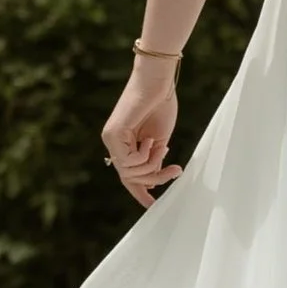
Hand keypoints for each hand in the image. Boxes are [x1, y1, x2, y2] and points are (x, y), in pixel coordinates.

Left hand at [102, 58, 180, 203]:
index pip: (128, 175)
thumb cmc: (161, 104)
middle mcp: (114, 143)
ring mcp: (111, 139)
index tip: (152, 206)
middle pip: (130, 178)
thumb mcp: (160, 141)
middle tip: (175, 171)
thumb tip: (150, 181)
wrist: (159, 81)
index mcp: (125, 143)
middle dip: (154, 179)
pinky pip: (129, 162)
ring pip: (129, 173)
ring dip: (151, 166)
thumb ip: (153, 159)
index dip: (139, 192)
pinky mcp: (112, 134)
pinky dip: (144, 156)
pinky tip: (150, 140)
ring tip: (162, 147)